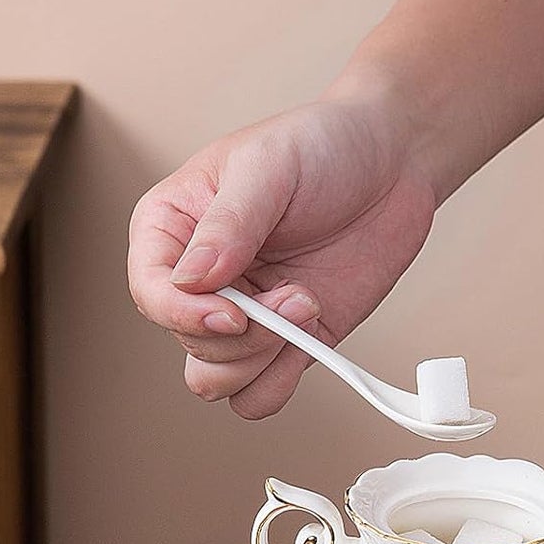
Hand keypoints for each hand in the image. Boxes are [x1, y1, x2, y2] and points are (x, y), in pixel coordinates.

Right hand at [128, 96, 435, 417]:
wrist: (392, 166)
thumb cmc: (322, 147)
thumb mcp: (267, 168)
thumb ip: (228, 225)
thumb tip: (191, 280)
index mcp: (174, 228)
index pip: (151, 291)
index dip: (185, 314)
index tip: (235, 312)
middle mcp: (201, 281)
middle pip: (189, 344)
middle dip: (242, 335)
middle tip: (293, 293)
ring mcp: (243, 316)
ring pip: (215, 380)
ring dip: (260, 361)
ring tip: (304, 305)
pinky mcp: (285, 344)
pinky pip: (258, 395)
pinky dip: (280, 382)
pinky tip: (309, 340)